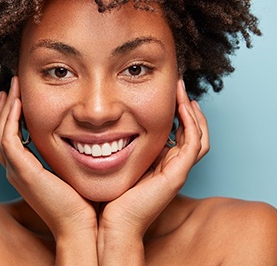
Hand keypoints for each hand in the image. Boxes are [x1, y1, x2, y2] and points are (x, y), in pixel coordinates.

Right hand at [0, 76, 96, 241]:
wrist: (80, 224)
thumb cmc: (78, 200)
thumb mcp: (66, 171)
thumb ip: (61, 154)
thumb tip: (74, 136)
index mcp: (23, 170)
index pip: (7, 138)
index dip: (9, 117)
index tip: (18, 97)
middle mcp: (15, 170)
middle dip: (3, 108)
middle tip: (11, 87)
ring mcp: (15, 171)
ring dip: (5, 108)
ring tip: (13, 88)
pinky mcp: (22, 171)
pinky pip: (9, 139)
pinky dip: (10, 119)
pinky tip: (19, 102)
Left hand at [98, 79, 208, 240]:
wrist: (114, 222)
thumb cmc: (113, 194)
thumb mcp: (121, 162)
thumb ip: (125, 146)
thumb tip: (111, 126)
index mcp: (163, 163)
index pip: (180, 134)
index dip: (178, 113)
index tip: (168, 93)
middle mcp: (174, 165)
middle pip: (193, 132)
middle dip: (187, 107)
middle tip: (179, 86)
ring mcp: (178, 170)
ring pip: (198, 135)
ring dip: (192, 111)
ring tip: (183, 91)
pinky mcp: (178, 174)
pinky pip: (193, 142)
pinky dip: (191, 122)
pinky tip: (183, 106)